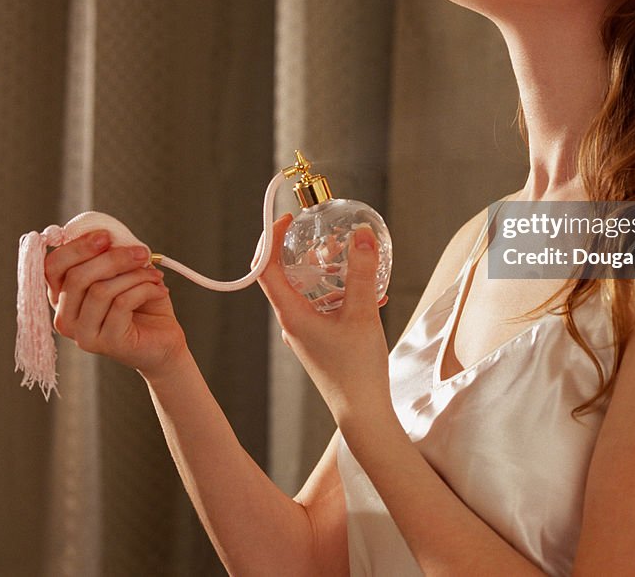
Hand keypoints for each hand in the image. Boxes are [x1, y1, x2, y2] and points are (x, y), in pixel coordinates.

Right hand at [45, 230, 187, 378]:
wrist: (164, 339)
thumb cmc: (142, 303)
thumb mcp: (124, 272)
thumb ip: (109, 253)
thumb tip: (107, 234)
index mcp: (63, 296)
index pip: (52, 267)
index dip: (76, 248)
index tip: (105, 236)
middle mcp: (65, 317)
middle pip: (77, 277)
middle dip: (113, 258)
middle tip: (141, 252)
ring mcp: (83, 334)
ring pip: (100, 290)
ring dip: (134, 275)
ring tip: (154, 275)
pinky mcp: (106, 343)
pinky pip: (121, 303)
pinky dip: (145, 289)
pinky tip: (159, 289)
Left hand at [258, 214, 393, 428]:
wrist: (363, 415)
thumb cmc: (357, 370)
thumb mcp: (362, 314)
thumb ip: (362, 272)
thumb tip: (361, 234)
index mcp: (291, 315)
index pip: (266, 269)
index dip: (270, 240)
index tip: (288, 221)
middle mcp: (292, 324)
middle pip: (285, 277)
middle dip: (302, 251)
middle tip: (321, 233)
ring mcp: (305, 334)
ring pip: (306, 292)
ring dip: (324, 271)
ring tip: (348, 257)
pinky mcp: (320, 342)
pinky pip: (322, 307)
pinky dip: (339, 292)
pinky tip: (369, 292)